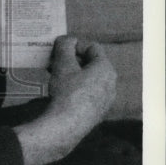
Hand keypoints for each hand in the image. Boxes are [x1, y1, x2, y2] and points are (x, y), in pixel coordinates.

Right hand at [16, 36, 115, 164]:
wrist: (66, 125)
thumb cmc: (67, 91)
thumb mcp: (63, 64)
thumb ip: (65, 46)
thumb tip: (67, 39)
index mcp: (106, 69)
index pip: (93, 47)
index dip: (74, 45)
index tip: (59, 50)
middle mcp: (111, 83)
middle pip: (91, 64)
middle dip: (72, 60)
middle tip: (54, 62)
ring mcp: (106, 99)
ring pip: (89, 79)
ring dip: (72, 74)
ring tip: (55, 76)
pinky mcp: (97, 112)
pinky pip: (88, 93)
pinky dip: (75, 88)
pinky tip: (61, 92)